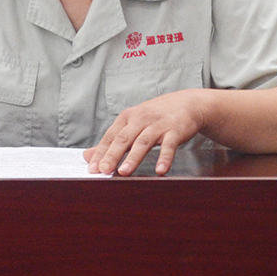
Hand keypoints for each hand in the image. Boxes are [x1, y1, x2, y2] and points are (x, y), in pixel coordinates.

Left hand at [84, 89, 209, 175]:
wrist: (188, 103)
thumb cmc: (156, 116)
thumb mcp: (132, 124)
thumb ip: (112, 141)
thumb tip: (88, 156)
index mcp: (127, 118)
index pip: (110, 137)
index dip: (100, 152)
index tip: (92, 168)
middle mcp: (141, 119)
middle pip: (123, 139)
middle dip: (112, 155)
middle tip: (103, 170)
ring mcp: (158, 125)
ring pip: (143, 142)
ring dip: (133, 157)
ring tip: (124, 172)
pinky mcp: (175, 130)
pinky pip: (169, 145)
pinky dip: (165, 157)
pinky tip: (160, 170)